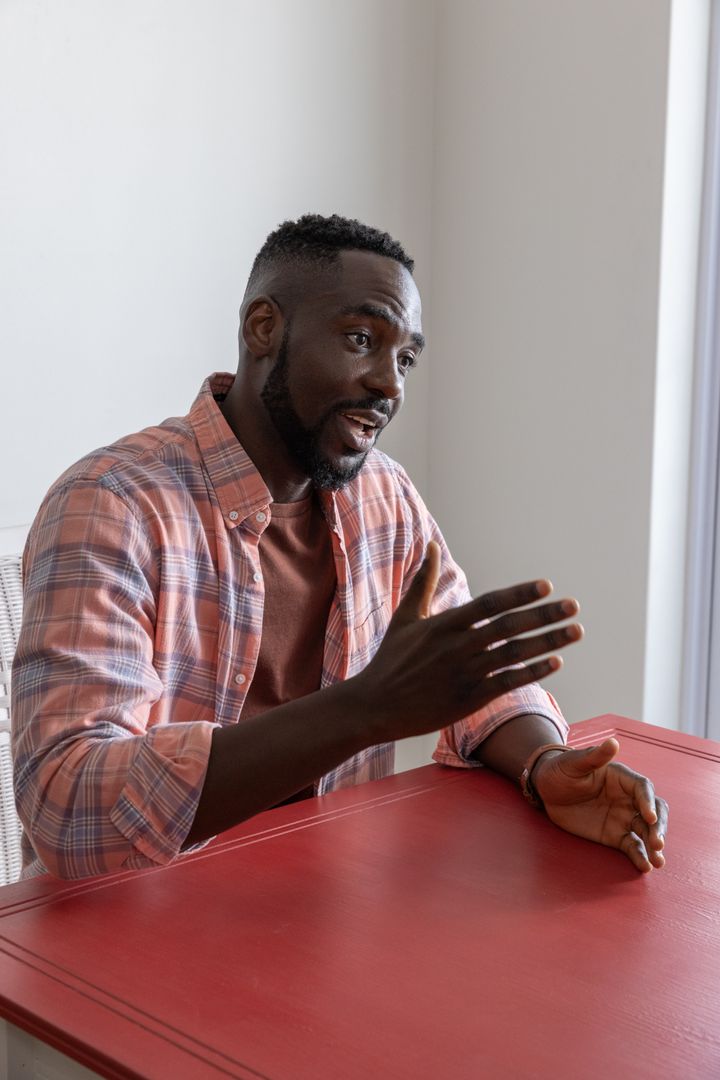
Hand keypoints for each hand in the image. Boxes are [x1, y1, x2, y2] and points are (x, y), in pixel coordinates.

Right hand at [356, 541, 582, 742]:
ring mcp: (464, 673)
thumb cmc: (391, 658)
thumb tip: (430, 545)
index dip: (519, 594)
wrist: (376, 705)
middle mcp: (457, 646)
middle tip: (573, 606)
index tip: (546, 586)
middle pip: (509, 627)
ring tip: (575, 631)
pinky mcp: (468, 699)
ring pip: (515, 654)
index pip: (489, 603)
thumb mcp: (406, 616)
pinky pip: (508, 682)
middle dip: (544, 615)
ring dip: (548, 642)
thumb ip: (424, 581)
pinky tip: (555, 662)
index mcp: (444, 624)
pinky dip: (533, 672)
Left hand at [533, 739, 668, 871]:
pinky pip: (632, 846)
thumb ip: (594, 756)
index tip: (649, 817)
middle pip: (653, 812)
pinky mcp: (615, 835)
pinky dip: (640, 856)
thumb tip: (613, 742)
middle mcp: (628, 798)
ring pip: (646, 831)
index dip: (648, 802)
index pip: (643, 789)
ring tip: (658, 861)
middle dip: (658, 827)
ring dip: (654, 845)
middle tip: (657, 843)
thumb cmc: (561, 770)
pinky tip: (645, 866)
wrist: (546, 791)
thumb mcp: (574, 762)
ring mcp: (623, 817)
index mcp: (622, 778)